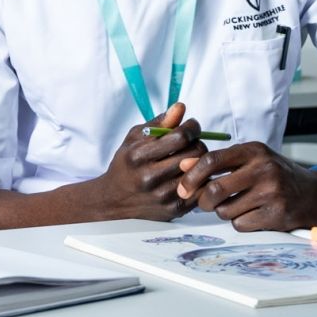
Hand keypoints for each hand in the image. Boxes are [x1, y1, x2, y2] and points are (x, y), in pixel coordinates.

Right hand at [77, 103, 207, 220]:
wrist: (115, 200)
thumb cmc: (126, 164)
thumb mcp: (135, 139)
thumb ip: (158, 124)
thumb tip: (180, 107)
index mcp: (138, 156)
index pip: (179, 136)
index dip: (191, 127)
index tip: (191, 126)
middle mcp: (149, 177)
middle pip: (193, 153)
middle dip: (198, 143)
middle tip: (193, 142)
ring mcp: (163, 195)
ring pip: (200, 171)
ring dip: (201, 160)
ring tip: (193, 157)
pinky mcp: (174, 209)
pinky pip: (201, 189)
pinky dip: (201, 179)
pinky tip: (193, 174)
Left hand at [176, 143, 316, 230]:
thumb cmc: (277, 175)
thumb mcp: (252, 159)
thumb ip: (219, 162)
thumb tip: (182, 165)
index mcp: (254, 151)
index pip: (211, 160)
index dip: (192, 176)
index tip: (184, 187)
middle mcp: (264, 169)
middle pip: (215, 189)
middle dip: (203, 201)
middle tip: (204, 203)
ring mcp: (272, 193)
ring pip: (225, 210)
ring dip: (223, 212)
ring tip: (237, 205)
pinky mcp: (277, 215)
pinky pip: (240, 224)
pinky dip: (239, 222)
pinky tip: (251, 215)